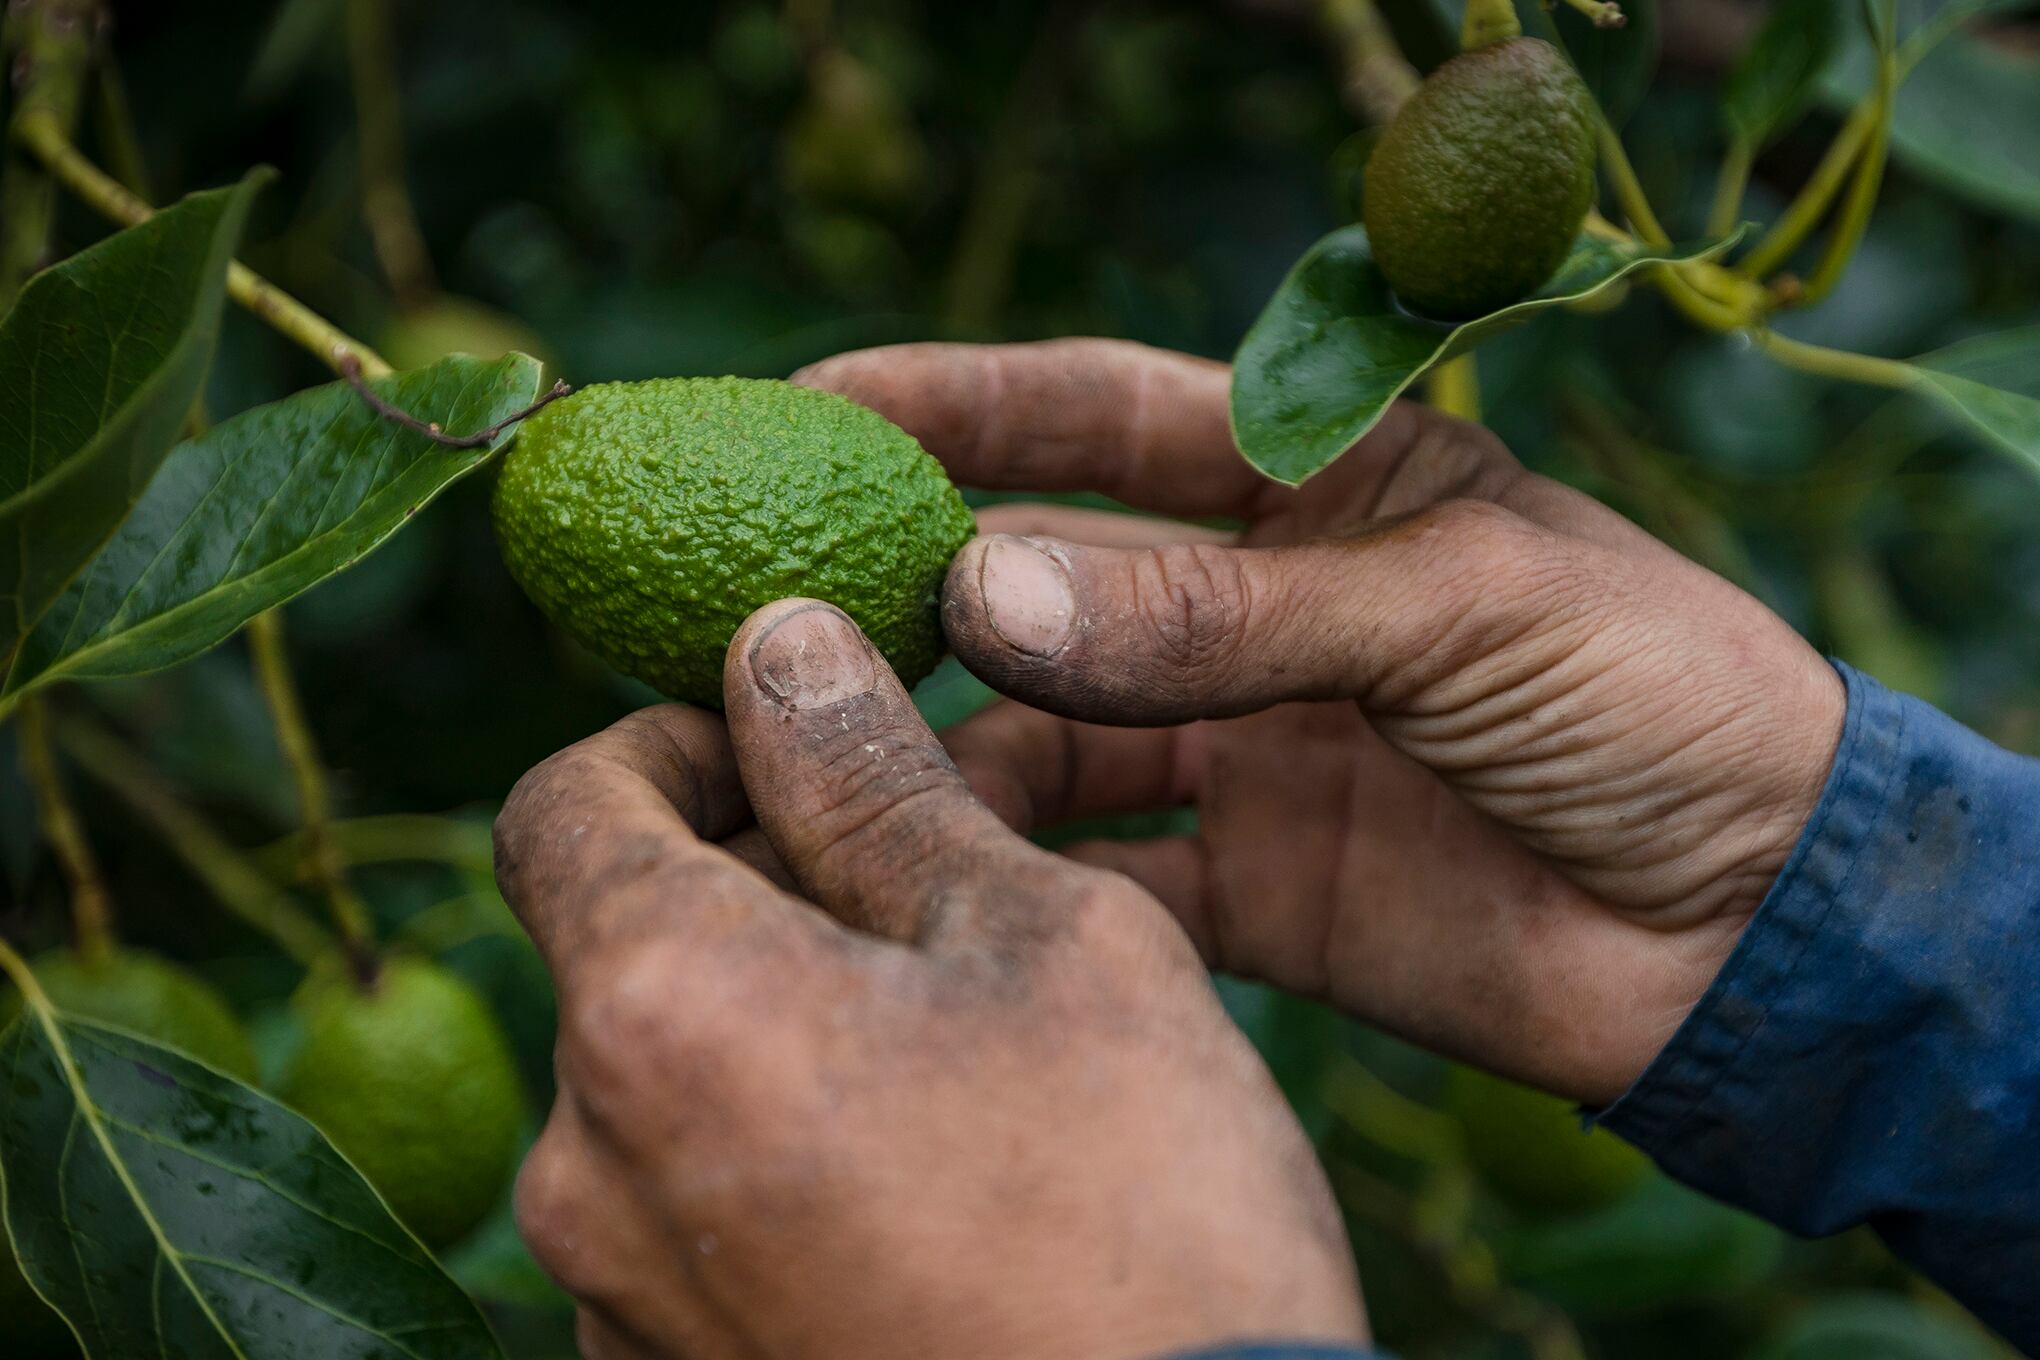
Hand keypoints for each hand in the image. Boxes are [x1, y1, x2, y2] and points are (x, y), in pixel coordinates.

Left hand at [495, 600, 1366, 1359]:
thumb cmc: (1144, 1218)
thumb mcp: (1045, 944)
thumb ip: (881, 784)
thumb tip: (781, 649)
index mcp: (662, 1011)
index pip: (566, 804)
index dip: (670, 739)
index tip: (785, 736)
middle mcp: (586, 1167)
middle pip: (630, 946)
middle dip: (762, 879)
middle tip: (933, 874)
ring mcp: (614, 1300)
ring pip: (670, 1080)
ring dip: (784, 1014)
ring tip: (959, 1034)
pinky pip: (693, 1210)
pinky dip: (781, 1144)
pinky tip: (930, 1170)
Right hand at [796, 339, 1846, 1105]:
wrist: (1761, 930)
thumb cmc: (1660, 701)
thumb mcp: (1455, 611)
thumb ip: (1224, 616)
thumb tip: (988, 595)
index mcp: (1320, 488)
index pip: (1106, 417)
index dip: (962, 404)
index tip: (817, 400)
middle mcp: (1256, 614)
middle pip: (1045, 585)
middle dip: (917, 593)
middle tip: (778, 610)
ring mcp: (1244, 750)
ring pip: (1046, 741)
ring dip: (948, 754)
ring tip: (837, 766)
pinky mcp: (1248, 888)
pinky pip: (1099, 878)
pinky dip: (1019, 884)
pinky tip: (938, 885)